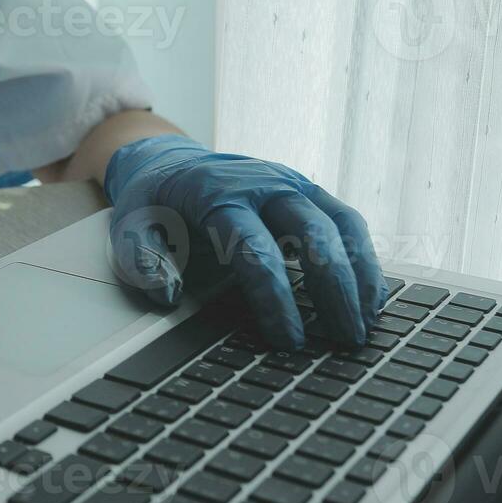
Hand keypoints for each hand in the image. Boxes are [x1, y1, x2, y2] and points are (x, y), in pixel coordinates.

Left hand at [105, 135, 386, 348]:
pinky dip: (365, 260)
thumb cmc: (153, 204)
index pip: (254, 249)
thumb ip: (143, 262)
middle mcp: (265, 184)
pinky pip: (348, 224)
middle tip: (346, 339)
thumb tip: (168, 296)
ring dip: (362, 274)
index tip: (288, 338)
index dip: (274, 296)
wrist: (170, 163)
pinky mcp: (310, 194)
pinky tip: (371, 299)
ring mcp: (293, 185)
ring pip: (342, 225)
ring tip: (368, 324)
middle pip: (313, 233)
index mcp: (219, 195)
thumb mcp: (130, 229)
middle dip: (335, 287)